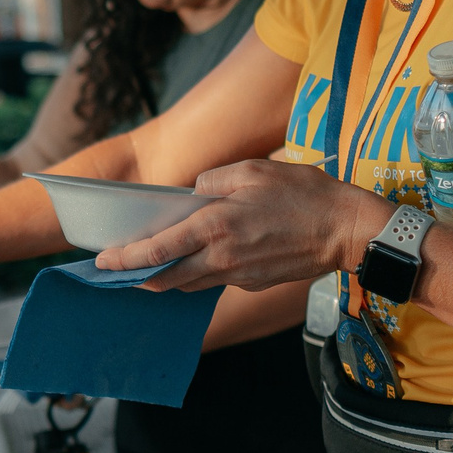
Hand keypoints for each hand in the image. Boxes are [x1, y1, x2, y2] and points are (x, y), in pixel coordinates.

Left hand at [91, 158, 392, 292]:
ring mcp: (238, 275)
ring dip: (167, 276)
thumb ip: (213, 181)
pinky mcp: (254, 282)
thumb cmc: (304, 194)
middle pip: (166, 277)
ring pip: (190, 282)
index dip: (126, 258)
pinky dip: (200, 271)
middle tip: (115, 271)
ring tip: (148, 266)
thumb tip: (192, 194)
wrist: (348, 230)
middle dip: (137, 277)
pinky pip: (216, 279)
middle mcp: (222, 257)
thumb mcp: (254, 170)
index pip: (158, 250)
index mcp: (216, 226)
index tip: (103, 261)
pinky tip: (199, 257)